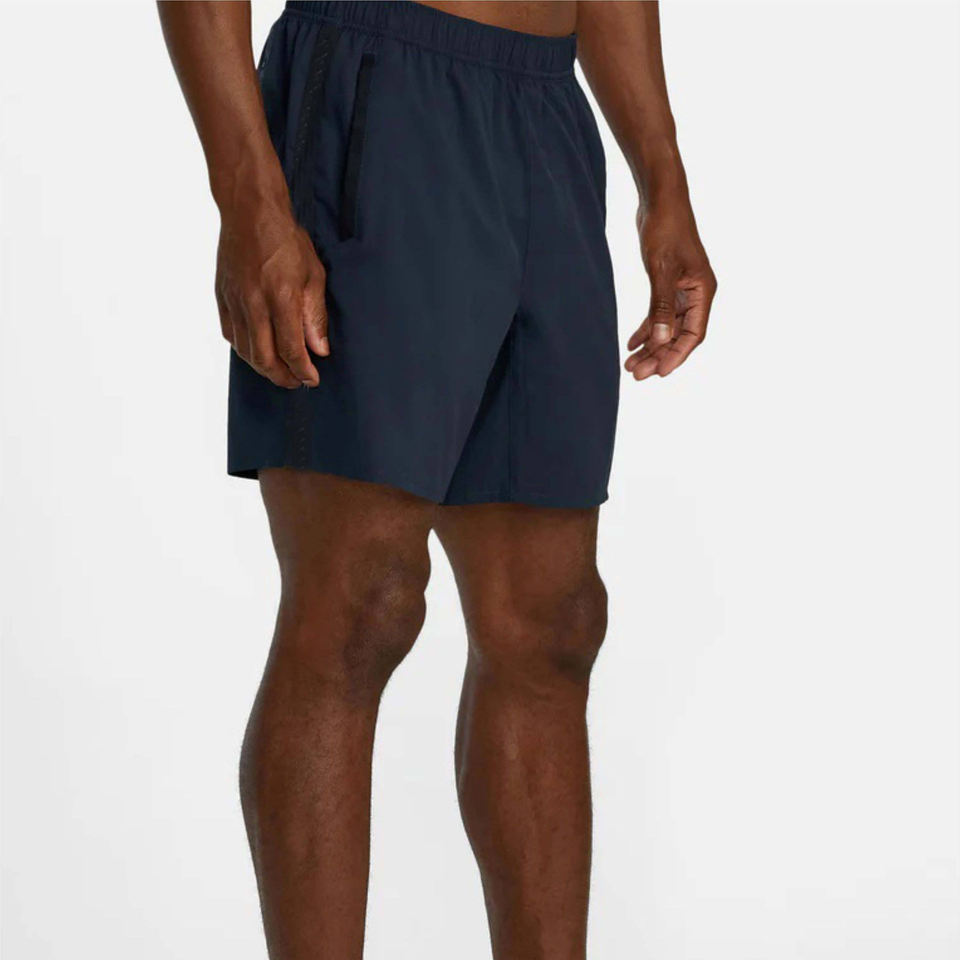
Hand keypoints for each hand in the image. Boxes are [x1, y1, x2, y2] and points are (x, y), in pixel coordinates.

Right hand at [215, 193, 328, 388]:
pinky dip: (245, 350)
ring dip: (264, 368)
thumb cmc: (286, 239)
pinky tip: (258, 351)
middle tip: (297, 381)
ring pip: (245, 351)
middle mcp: (254, 303)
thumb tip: (319, 350)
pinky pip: (231, 335)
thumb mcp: (313, 275)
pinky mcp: (222, 297)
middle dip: (283, 377)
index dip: (303, 370)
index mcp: (281, 297)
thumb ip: (315, 316)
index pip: (291, 349)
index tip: (312, 379)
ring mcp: (234, 301)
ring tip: (280, 371)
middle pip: (265, 358)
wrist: (249, 211)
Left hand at [625, 199, 715, 379]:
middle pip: (679, 334)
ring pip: (667, 327)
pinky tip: (631, 343)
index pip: (694, 334)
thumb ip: (661, 306)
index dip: (676, 355)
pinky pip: (658, 314)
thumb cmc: (666, 229)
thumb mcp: (661, 270)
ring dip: (650, 346)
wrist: (659, 199)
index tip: (658, 374)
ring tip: (630, 364)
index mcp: (703, 291)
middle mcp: (696, 293)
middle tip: (636, 374)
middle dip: (659, 355)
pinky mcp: (667, 283)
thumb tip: (661, 340)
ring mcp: (682, 289)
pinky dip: (646, 329)